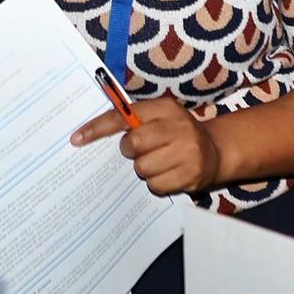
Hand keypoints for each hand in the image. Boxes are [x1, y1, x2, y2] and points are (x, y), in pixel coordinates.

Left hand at [71, 94, 221, 195]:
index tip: (76, 139)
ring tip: (159, 162)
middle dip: (131, 151)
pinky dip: (157, 183)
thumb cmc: (178, 133)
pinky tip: (168, 175)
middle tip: (142, 150)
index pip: (123, 116)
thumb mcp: (161, 117)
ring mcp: (187, 152)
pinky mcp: (191, 176)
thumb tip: (92, 132)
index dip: (98, 128)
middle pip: (132, 144)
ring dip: (145, 169)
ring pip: (142, 168)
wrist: (216, 151)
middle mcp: (178, 127)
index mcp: (165, 108)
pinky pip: (156, 186)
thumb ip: (135, 120)